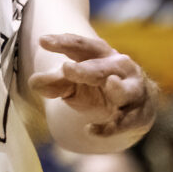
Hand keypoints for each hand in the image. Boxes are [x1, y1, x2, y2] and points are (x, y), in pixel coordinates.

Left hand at [30, 33, 156, 139]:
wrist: (136, 106)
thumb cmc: (99, 87)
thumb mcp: (76, 83)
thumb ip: (56, 82)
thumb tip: (33, 82)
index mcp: (101, 55)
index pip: (81, 45)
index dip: (63, 42)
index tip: (42, 41)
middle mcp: (120, 68)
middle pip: (102, 68)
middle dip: (86, 69)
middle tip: (66, 69)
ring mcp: (132, 90)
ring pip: (127, 90)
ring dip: (120, 88)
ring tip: (111, 84)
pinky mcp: (138, 114)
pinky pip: (125, 122)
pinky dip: (110, 127)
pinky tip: (90, 130)